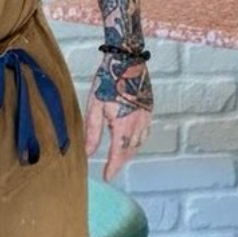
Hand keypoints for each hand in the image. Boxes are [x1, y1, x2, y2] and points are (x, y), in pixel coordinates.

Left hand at [84, 55, 152, 181]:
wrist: (127, 60)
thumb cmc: (108, 81)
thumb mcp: (95, 107)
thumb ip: (92, 132)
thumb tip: (88, 153)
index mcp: (123, 124)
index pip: (118, 153)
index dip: (113, 167)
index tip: (107, 177)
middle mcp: (137, 123)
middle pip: (130, 150)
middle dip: (121, 161)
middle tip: (112, 168)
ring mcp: (145, 115)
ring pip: (139, 141)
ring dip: (130, 151)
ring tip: (120, 156)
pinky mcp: (149, 107)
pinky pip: (145, 130)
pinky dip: (138, 139)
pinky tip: (132, 139)